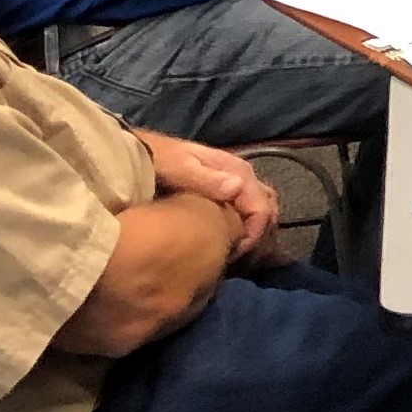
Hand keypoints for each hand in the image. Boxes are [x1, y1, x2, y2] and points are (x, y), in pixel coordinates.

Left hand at [140, 132, 281, 263]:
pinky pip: (250, 210)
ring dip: (257, 233)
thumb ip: (206, 179)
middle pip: (268, 210)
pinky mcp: (229, 190)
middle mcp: (243, 176)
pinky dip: (248, 228)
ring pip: (263, 210)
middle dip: (260, 237)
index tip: (234, 254)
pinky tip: (233, 242)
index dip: (254, 235)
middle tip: (239, 258)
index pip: (261, 208)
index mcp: (237, 171)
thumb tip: (237, 188)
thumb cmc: (160, 161)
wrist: (143, 152)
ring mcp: (237, 183)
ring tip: (238, 254)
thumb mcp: (179, 168)